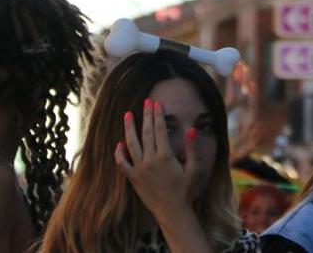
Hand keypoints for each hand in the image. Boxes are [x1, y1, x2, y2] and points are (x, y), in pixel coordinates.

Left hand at [114, 99, 195, 216]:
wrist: (172, 211)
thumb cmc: (185, 190)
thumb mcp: (193, 169)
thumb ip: (192, 149)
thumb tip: (191, 130)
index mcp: (165, 156)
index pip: (160, 130)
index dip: (158, 115)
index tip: (157, 104)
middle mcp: (150, 160)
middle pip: (147, 133)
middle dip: (147, 116)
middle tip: (146, 102)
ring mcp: (140, 169)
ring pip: (131, 144)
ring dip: (129, 128)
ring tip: (127, 115)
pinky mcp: (133, 178)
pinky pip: (122, 164)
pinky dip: (119, 153)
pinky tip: (119, 143)